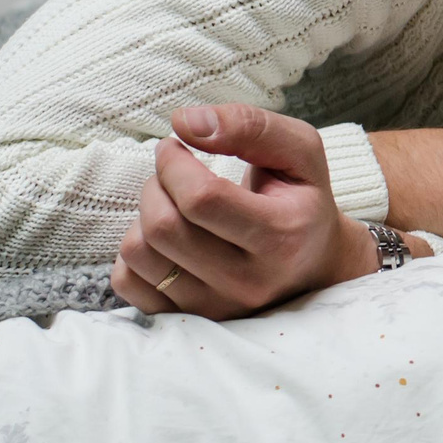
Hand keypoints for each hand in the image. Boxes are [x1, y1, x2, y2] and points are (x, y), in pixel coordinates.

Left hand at [110, 104, 396, 319]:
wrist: (316, 263)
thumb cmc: (302, 198)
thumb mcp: (300, 150)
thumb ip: (250, 126)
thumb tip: (184, 122)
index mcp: (282, 235)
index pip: (201, 198)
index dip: (174, 162)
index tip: (175, 145)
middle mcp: (248, 281)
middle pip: (163, 226)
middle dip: (156, 184)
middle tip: (174, 172)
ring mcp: (216, 307)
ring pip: (139, 253)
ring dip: (144, 214)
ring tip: (171, 203)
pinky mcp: (188, 319)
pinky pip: (126, 282)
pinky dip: (134, 251)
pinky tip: (165, 237)